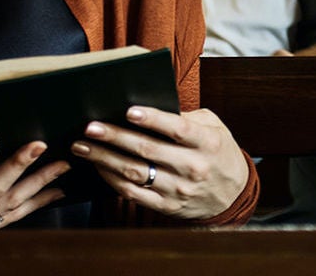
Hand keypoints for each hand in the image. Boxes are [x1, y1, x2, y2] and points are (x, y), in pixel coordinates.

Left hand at [72, 106, 248, 219]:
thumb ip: (187, 118)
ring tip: (83, 146)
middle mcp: (193, 167)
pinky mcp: (166, 205)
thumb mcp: (215, 129)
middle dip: (115, 137)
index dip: (152, 119)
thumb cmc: (219, 154)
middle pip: (147, 150)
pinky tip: (98, 166)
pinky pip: (132, 193)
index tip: (128, 110)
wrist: (233, 195)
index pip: (177, 129)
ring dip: (104, 158)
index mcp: (208, 143)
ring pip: (134, 172)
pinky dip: (111, 179)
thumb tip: (150, 109)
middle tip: (90, 127)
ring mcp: (178, 189)